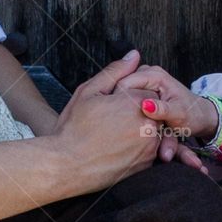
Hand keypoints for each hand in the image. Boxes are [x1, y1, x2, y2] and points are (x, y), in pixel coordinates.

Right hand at [52, 51, 160, 190]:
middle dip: (137, 114)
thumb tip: (134, 55)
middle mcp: (147, 123)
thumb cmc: (73, 128)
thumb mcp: (89, 92)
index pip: (146, 91)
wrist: (67, 166)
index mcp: (135, 102)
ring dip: (140, 130)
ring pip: (154, 130)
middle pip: (153, 110)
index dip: (129, 99)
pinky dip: (139, 147)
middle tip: (112, 124)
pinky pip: (151, 149)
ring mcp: (149, 146)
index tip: (112, 108)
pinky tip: (118, 149)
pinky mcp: (147, 163)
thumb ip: (115, 72)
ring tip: (115, 136)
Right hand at [116, 65, 218, 171]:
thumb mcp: (179, 114)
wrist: (200, 118)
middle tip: (126, 128)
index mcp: (154, 75)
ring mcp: (144, 83)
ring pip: (123, 96)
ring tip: (132, 126)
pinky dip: (129, 113)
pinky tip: (134, 125)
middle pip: (120, 89)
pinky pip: (128, 100)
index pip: (123, 84)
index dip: (119, 102)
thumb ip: (163, 110)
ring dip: (125, 112)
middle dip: (122, 107)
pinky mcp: (142, 92)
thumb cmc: (193, 115)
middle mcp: (147, 75)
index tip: (121, 122)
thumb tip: (146, 106)